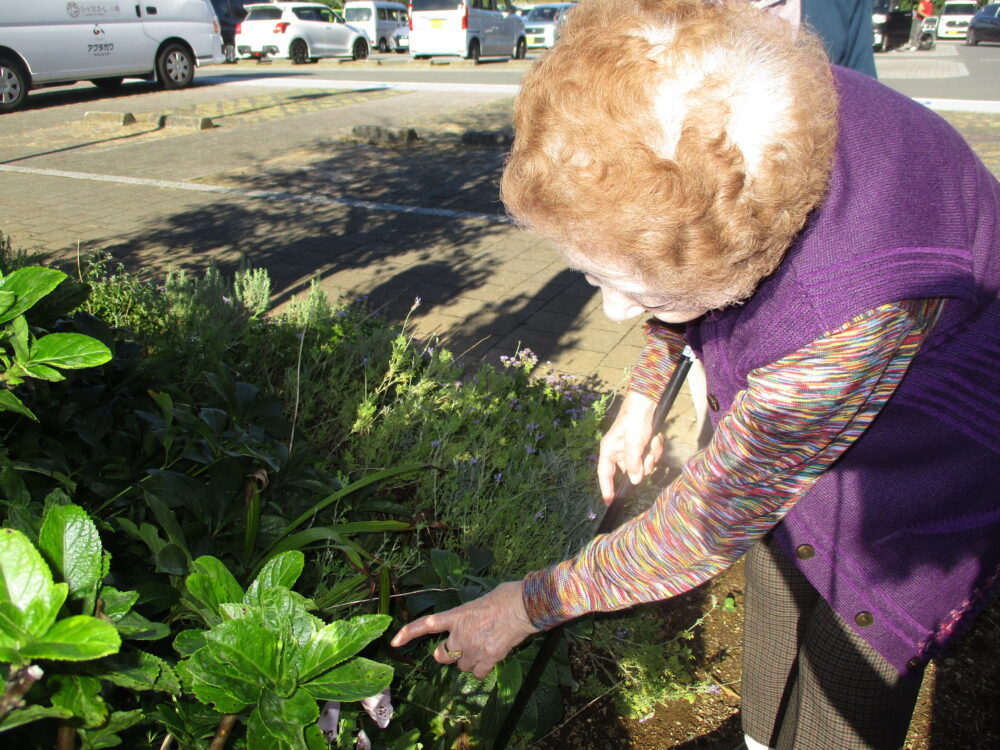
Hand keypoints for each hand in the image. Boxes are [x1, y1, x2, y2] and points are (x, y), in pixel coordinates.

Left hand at [390, 581, 538, 679]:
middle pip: (443, 655)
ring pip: (462, 665)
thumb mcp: (478, 602)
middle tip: (459, 648)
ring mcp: (473, 648)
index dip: (408, 633)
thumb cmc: (505, 597)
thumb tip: (472, 625)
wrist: (523, 607)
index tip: (394, 642)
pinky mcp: (488, 659)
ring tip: (484, 647)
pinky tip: (491, 658)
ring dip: (468, 660)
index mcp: (456, 616)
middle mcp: (460, 634)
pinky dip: (482, 670)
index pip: (426, 624)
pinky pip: (477, 674)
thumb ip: (467, 617)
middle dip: (448, 654)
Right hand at [597, 390, 662, 503]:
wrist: (647, 401)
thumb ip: (633, 463)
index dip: (607, 489)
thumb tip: (635, 481)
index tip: (610, 503)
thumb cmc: (634, 419)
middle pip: (632, 471)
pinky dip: (656, 448)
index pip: (605, 474)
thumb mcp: (634, 442)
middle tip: (647, 453)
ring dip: (652, 454)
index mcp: (609, 450)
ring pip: (644, 464)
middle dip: (643, 464)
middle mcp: (619, 451)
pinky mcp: (643, 444)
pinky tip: (656, 436)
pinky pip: (651, 454)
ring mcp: (632, 448)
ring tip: (653, 440)